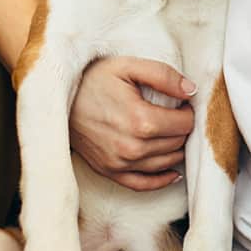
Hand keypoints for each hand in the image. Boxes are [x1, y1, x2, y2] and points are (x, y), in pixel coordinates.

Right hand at [69, 55, 196, 190]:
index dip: (189, 112)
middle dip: (183, 129)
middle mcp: (132, 147)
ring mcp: (119, 163)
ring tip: (173, 132)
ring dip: (175, 149)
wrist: (59, 100)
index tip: (183, 103)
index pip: (184, 124)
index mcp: (140, 120)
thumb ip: (164, 76)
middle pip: (177, 143)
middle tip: (177, 114)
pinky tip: (173, 172)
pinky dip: (162, 179)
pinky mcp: (109, 172)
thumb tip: (191, 91)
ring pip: (165, 163)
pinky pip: (143, 184)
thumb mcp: (130, 66)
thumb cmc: (96, 79)